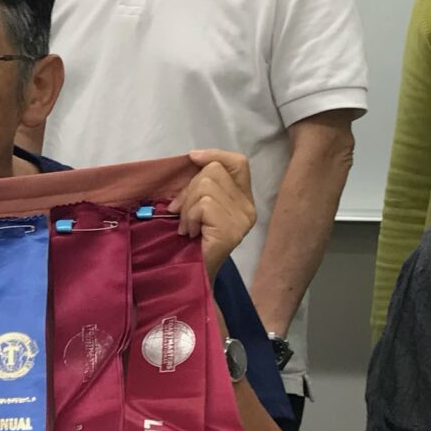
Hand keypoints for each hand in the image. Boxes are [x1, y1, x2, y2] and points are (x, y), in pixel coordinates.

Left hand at [169, 148, 257, 280]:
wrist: (196, 276)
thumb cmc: (194, 241)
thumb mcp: (200, 206)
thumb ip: (202, 185)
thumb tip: (192, 159)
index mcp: (244, 199)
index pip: (238, 162)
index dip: (215, 154)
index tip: (192, 158)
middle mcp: (249, 208)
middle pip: (214, 171)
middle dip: (190, 188)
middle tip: (182, 212)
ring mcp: (242, 219)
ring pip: (206, 186)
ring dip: (187, 206)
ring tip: (188, 226)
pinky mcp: (231, 230)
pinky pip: (204, 205)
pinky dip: (190, 217)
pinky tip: (192, 232)